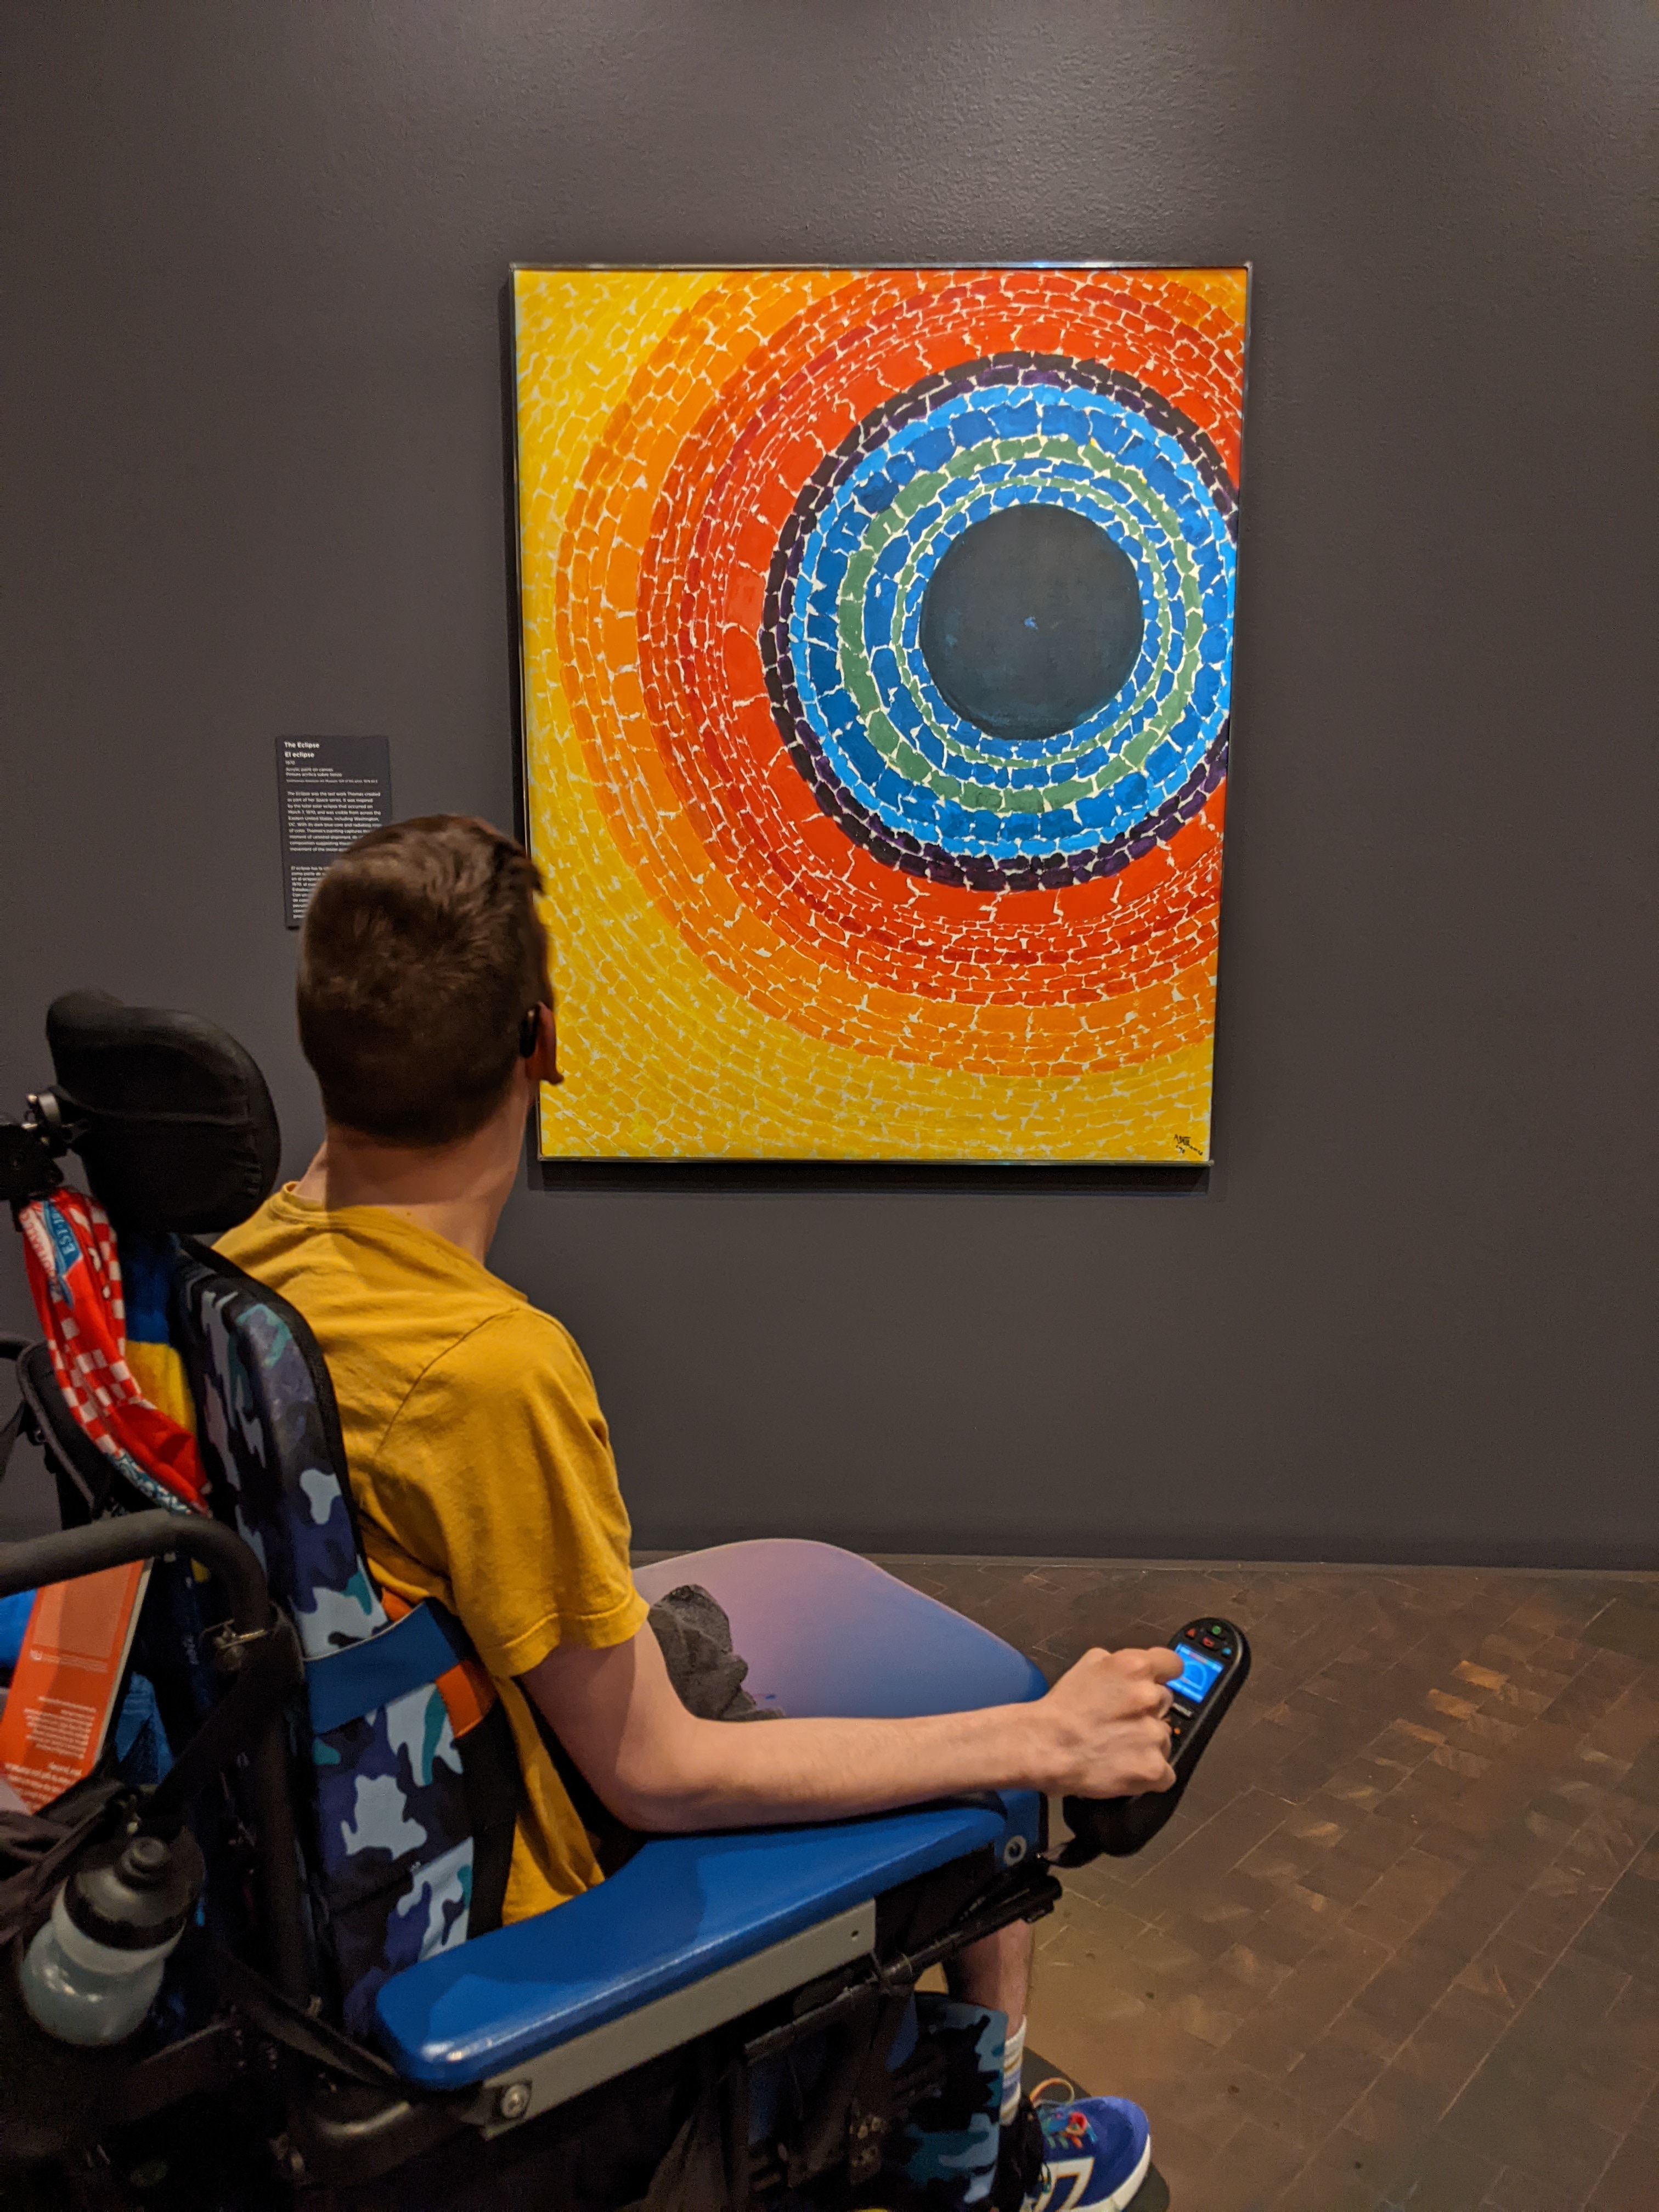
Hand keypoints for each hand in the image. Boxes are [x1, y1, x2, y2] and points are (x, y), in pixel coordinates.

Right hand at [1028, 1646, 1179, 1798]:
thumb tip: (1139, 1673)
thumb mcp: (1088, 1664)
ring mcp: (1154, 1735)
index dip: (1164, 1676)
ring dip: (1147, 1743)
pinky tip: (1127, 1768)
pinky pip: (1165, 1773)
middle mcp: (1150, 1698)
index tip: (1157, 1684)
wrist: (1046, 1746)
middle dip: (1148, 1711)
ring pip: (1164, 1738)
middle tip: (1122, 1722)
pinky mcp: (1154, 1768)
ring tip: (1118, 1747)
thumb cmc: (1062, 1707)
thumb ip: (1121, 1664)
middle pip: (1166, 1704)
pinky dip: (1149, 1773)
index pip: (1173, 1664)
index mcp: (1136, 1667)